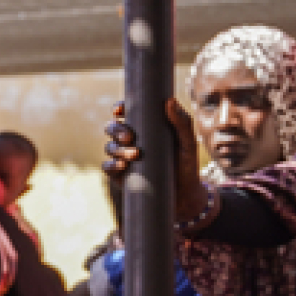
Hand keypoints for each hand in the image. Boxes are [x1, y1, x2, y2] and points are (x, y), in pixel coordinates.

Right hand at [104, 100, 208, 228]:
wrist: (183, 194)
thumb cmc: (187, 163)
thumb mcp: (188, 142)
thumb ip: (182, 121)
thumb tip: (169, 101)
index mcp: (144, 127)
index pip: (126, 113)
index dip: (118, 108)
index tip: (120, 110)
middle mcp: (130, 140)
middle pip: (112, 128)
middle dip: (117, 130)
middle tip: (130, 137)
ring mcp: (123, 157)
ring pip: (110, 146)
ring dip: (118, 149)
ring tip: (135, 155)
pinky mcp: (119, 175)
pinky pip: (107, 166)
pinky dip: (111, 165)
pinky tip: (122, 166)